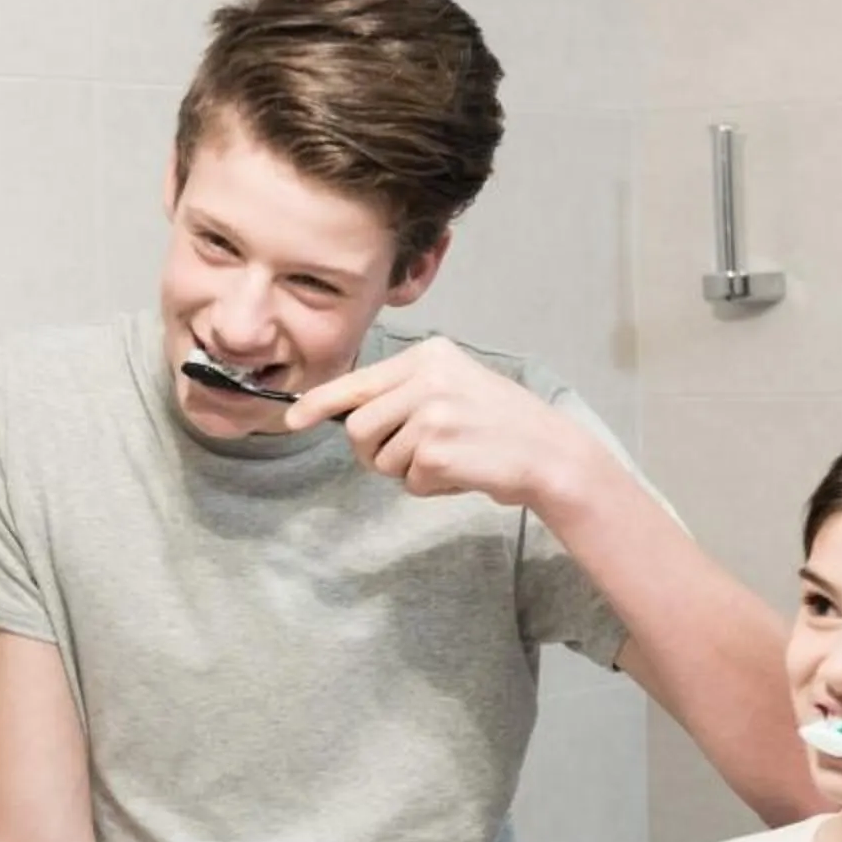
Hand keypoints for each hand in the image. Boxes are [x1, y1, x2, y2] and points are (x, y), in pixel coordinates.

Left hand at [286, 336, 588, 510]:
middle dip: (373, 452)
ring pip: (379, 458)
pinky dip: (429, 486)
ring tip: (448, 457)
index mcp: (430, 355)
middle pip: (358, 427)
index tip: (291, 418)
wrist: (550, 453)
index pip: (358, 381)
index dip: (318, 403)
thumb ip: (404, 393)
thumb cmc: (499, 425)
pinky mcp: (437, 450)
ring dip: (406, 470)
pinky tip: (462, 470)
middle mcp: (428, 377)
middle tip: (410, 458)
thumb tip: (345, 415)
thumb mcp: (453, 387)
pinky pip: (407, 481)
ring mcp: (432, 413)